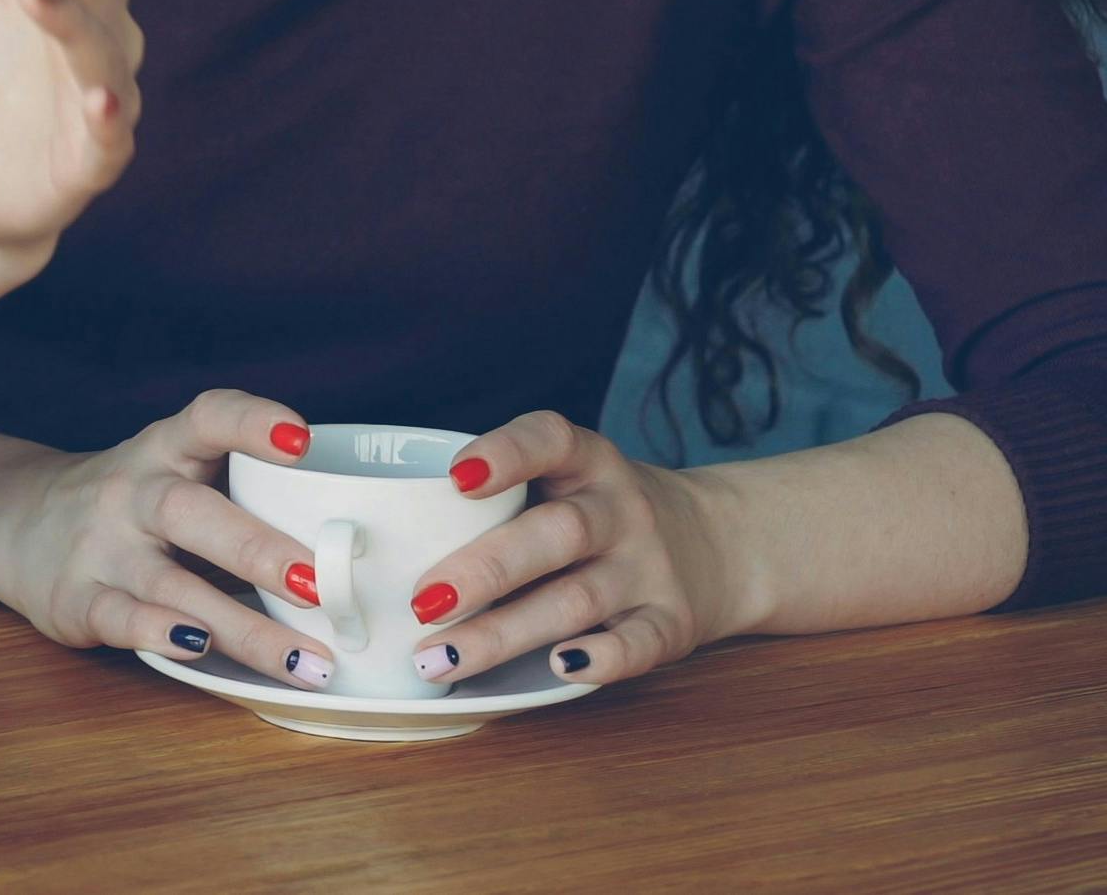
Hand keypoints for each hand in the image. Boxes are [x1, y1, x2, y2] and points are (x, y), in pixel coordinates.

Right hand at [0, 389, 340, 689]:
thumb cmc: (130, 499)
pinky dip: (165, 634)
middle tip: (319, 582)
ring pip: (172, 582)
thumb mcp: (173, 468)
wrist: (12, 520)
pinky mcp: (78, 600)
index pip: (208, 417)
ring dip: (242, 625)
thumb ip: (241, 484)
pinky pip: (125, 618)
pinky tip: (205, 653)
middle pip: (192, 510)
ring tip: (305, 659)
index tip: (302, 440)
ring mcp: (102, 546)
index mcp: (164, 448)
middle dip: (259, 548)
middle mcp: (132, 490)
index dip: (253, 423)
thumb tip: (351, 535)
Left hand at [406, 410, 744, 689]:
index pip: (550, 439)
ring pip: (577, 598)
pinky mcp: (672, 622)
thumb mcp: (567, 479)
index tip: (453, 478)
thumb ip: (504, 496)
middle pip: (556, 533)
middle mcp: (622, 507)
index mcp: (589, 460)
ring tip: (440, 658)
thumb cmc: (602, 512)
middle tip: (420, 600)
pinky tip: (557, 668)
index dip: (505, 453)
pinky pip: (638, 643)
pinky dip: (601, 658)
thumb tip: (389, 537)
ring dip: (506, 632)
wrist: (717, 544)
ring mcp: (650, 566)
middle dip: (485, 569)